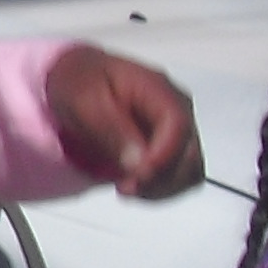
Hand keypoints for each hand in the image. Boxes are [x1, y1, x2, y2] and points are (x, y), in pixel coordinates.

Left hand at [46, 45, 202, 199]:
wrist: (76, 79)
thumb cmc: (78, 83)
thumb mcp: (83, 99)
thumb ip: (110, 129)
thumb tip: (139, 162)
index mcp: (159, 90)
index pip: (178, 126)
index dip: (164, 156)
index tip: (138, 176)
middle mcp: (178, 110)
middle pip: (191, 153)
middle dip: (162, 178)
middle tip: (124, 188)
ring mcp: (178, 130)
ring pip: (190, 171)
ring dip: (162, 187)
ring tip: (125, 188)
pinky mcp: (170, 148)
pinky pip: (178, 177)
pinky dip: (159, 189)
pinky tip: (131, 186)